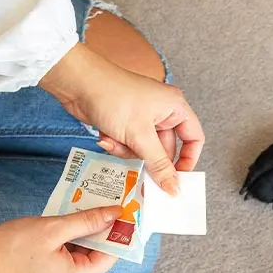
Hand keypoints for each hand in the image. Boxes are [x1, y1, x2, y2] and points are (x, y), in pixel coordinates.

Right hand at [0, 206, 121, 272]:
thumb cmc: (10, 247)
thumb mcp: (53, 228)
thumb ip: (86, 221)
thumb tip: (114, 214)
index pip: (110, 255)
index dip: (118, 232)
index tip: (125, 210)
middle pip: (97, 253)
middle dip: (101, 227)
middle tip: (107, 201)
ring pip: (82, 252)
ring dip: (85, 230)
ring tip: (90, 205)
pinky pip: (68, 254)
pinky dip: (71, 236)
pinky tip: (71, 217)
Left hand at [40, 43, 204, 195]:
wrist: (77, 84)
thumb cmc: (113, 97)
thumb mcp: (140, 135)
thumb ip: (159, 164)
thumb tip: (174, 187)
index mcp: (174, 107)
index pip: (194, 138)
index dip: (188, 160)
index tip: (177, 179)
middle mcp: (162, 112)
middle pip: (165, 150)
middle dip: (148, 158)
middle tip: (139, 169)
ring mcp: (142, 118)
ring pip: (144, 151)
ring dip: (128, 151)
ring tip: (114, 140)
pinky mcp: (125, 123)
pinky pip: (128, 145)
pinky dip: (117, 145)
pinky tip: (105, 137)